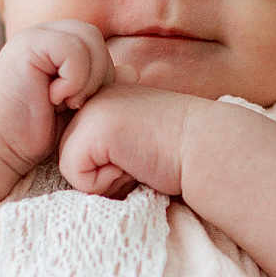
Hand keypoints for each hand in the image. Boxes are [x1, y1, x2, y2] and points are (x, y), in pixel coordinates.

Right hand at [0, 21, 129, 176]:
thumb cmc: (34, 132)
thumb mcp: (78, 108)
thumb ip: (101, 87)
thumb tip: (133, 72)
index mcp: (55, 44)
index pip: (96, 43)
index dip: (100, 74)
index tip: (79, 104)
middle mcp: (44, 34)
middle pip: (95, 38)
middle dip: (97, 75)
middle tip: (75, 105)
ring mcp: (34, 36)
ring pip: (88, 40)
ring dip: (86, 78)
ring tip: (65, 102)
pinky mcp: (28, 45)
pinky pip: (73, 50)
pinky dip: (73, 79)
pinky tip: (53, 98)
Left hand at [57, 84, 192, 198]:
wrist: (206, 146)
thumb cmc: (176, 153)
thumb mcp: (131, 139)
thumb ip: (103, 144)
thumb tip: (78, 169)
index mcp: (101, 94)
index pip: (77, 148)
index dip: (106, 164)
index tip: (140, 148)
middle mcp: (91, 95)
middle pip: (69, 157)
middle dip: (103, 172)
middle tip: (140, 157)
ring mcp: (90, 108)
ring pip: (71, 168)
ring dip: (106, 178)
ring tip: (137, 159)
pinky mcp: (93, 129)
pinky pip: (78, 177)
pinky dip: (106, 183)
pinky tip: (134, 163)